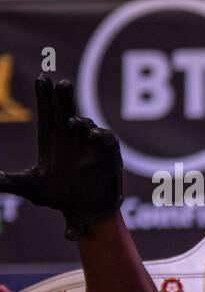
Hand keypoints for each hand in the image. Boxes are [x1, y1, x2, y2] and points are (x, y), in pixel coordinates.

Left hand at [0, 77, 122, 239]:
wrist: (86, 212)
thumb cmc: (58, 198)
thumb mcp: (31, 189)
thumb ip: (9, 182)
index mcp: (52, 141)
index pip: (47, 114)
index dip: (44, 96)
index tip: (41, 78)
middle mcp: (71, 139)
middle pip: (66, 112)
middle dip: (63, 97)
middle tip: (61, 82)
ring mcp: (90, 145)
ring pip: (86, 125)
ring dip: (81, 121)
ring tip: (73, 123)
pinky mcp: (109, 155)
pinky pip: (106, 140)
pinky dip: (101, 136)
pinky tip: (92, 136)